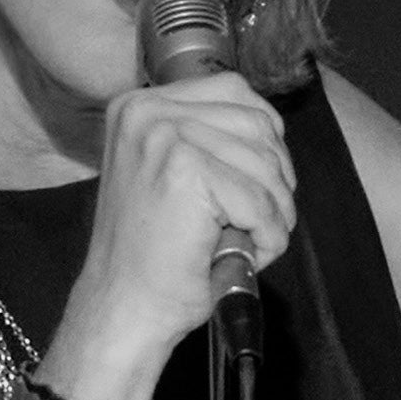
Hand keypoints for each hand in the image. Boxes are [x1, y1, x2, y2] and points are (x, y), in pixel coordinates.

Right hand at [57, 71, 296, 388]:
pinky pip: (259, 199)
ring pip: (265, 162)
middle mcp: (146, 111)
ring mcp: (163, 136)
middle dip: (276, 178)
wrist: (124, 308)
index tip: (261, 183)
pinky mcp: (184, 170)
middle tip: (262, 222)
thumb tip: (272, 129)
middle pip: (258, 123)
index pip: (235, 92)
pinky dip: (268, 234)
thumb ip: (209, 141)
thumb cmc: (153, 256)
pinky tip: (245, 255)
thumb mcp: (172, 175)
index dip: (265, 139)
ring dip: (275, 210)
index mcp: (140, 105)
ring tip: (251, 243)